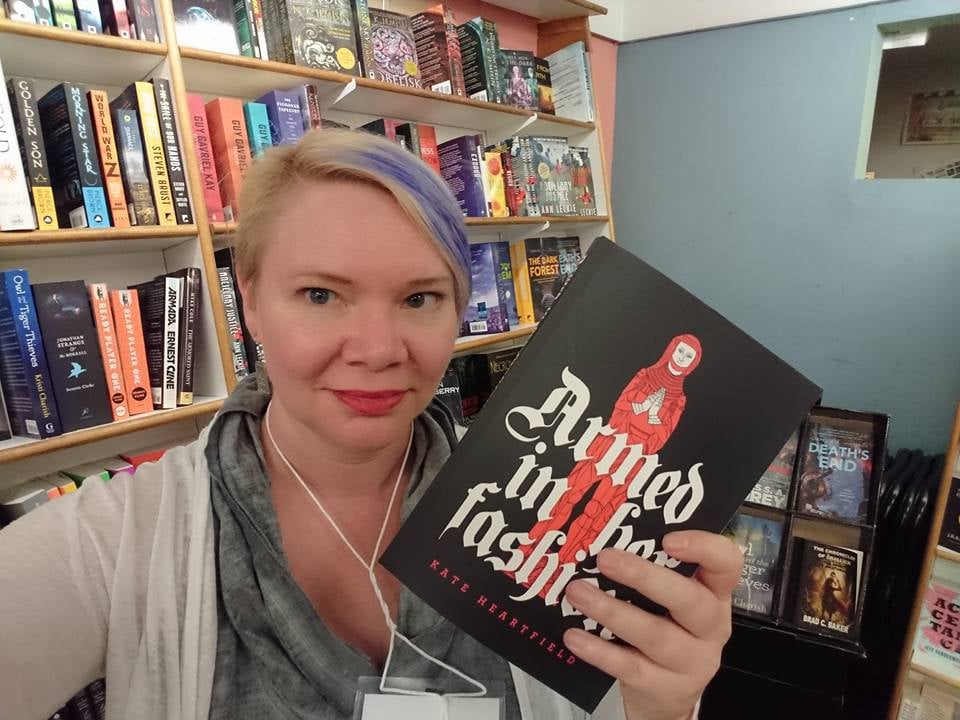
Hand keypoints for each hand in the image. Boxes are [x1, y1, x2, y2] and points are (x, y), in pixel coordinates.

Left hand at [562, 532, 741, 719]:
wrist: (667, 695)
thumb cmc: (665, 628)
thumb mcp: (669, 600)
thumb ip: (651, 569)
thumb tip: (602, 536)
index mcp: (715, 593)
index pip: (727, 563)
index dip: (703, 548)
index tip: (667, 539)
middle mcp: (711, 627)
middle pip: (689, 600)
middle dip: (645, 577)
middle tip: (605, 558)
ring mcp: (692, 661)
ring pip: (655, 634)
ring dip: (612, 611)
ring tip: (578, 592)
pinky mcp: (666, 689)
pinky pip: (630, 667)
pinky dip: (599, 650)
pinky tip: (574, 635)